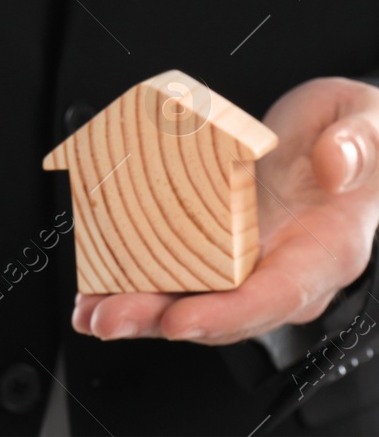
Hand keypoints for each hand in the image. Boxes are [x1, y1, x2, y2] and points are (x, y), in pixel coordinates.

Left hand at [73, 76, 378, 344]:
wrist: (343, 137)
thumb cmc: (359, 136)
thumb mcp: (367, 122)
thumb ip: (357, 144)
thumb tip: (334, 166)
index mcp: (326, 249)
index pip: (276, 295)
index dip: (228, 313)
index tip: (180, 318)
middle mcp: (283, 268)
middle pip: (220, 310)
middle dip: (160, 318)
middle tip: (108, 316)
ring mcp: (246, 263)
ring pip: (190, 299)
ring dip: (137, 309)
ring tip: (89, 312)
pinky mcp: (217, 249)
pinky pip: (175, 275)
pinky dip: (131, 284)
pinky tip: (94, 290)